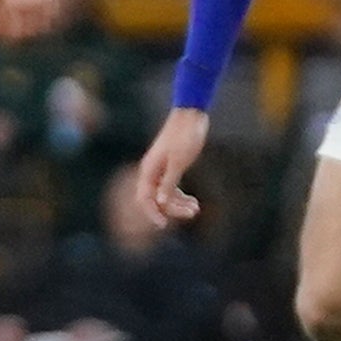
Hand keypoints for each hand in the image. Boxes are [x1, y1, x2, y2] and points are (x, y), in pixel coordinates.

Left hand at [0, 0, 58, 40]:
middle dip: (18, 35)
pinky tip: (39, 19)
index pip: (10, 30)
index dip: (4, 35)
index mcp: (11, 4)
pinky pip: (53, 13)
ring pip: (42, 25)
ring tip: (26, 28)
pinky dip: (47, 19)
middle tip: (11, 34)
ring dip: (34, 29)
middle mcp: (28, 4)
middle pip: (26, 31)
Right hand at [136, 106, 209, 222]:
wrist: (191, 115)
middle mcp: (152, 171)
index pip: (144, 198)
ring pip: (166, 195)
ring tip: (196, 208)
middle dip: (172, 209)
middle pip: (156, 199)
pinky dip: (181, 196)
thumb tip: (160, 202)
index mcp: (149, 170)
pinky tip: (194, 202)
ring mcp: (161, 169)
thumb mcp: (178, 162)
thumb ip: (168, 183)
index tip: (163, 225)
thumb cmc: (184, 136)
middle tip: (192, 212)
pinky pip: (172, 187)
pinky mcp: (171, 166)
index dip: (152, 213)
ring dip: (179, 204)